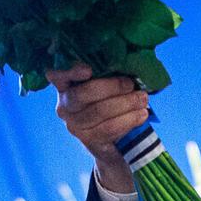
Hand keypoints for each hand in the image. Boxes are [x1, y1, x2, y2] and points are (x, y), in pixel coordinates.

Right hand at [47, 64, 149, 192]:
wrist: (110, 139)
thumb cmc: (108, 101)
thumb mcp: (106, 84)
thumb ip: (108, 72)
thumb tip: (129, 60)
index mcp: (65, 85)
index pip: (58, 75)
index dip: (70, 71)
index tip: (88, 69)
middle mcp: (64, 106)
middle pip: (83, 94)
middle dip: (111, 87)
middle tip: (131, 85)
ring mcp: (74, 125)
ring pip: (99, 111)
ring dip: (125, 104)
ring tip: (143, 99)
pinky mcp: (88, 140)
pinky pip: (109, 128)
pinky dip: (128, 120)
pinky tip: (141, 115)